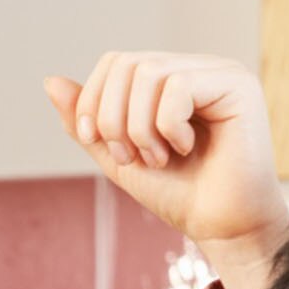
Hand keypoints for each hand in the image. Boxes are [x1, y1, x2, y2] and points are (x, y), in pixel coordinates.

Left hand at [43, 52, 288, 288]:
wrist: (219, 226)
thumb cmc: (177, 195)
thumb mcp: (118, 158)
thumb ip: (88, 123)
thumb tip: (50, 81)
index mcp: (168, 80)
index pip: (115, 62)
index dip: (92, 102)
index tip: (97, 143)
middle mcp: (195, 67)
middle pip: (126, 63)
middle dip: (112, 118)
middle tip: (130, 158)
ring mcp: (217, 72)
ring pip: (148, 72)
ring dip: (138, 128)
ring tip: (157, 159)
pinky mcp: (237, 84)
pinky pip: (178, 87)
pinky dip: (167, 127)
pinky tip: (183, 150)